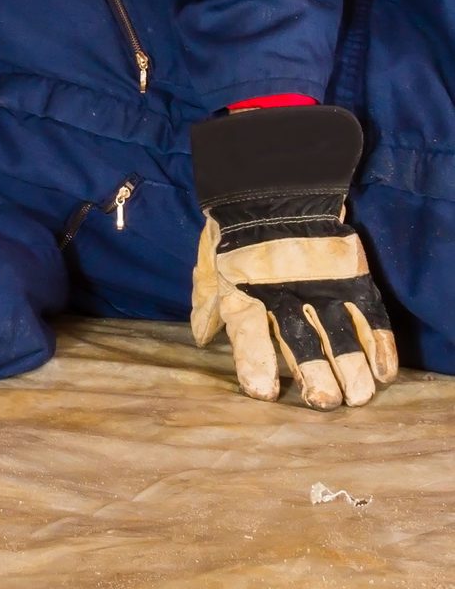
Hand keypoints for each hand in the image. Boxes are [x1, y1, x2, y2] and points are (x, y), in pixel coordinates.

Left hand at [190, 106, 398, 408]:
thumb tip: (202, 337)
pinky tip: (385, 371)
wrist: (274, 185)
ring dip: (351, 366)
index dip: (255, 363)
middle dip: (313, 374)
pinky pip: (368, 312)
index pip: (249, 333)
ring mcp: (319, 282)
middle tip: (323, 403)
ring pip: (340, 331)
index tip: (263, 394)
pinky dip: (379, 341)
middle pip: (301, 339)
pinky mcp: (348, 273)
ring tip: (359, 398)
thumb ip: (207, 302)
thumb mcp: (209, 265)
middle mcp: (283, 291)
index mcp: (243, 290)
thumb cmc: (233, 233)